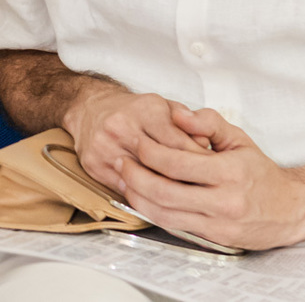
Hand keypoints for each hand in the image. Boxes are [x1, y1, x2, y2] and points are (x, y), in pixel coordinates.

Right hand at [63, 85, 211, 189]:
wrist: (91, 109)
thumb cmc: (135, 110)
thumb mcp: (166, 107)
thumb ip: (190, 124)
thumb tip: (206, 149)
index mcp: (145, 110)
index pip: (180, 145)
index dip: (200, 163)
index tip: (213, 175)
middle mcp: (121, 127)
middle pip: (161, 166)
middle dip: (185, 180)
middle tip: (203, 191)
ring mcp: (105, 147)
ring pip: (143, 181)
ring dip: (165, 192)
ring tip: (184, 198)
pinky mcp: (94, 165)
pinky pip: (126, 188)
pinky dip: (144, 195)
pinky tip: (158, 198)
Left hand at [116, 107, 304, 248]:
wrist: (291, 210)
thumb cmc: (260, 172)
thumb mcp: (239, 139)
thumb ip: (208, 122)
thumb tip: (178, 113)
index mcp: (230, 171)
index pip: (175, 163)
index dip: (148, 152)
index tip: (136, 142)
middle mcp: (225, 199)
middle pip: (163, 190)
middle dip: (134, 175)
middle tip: (121, 162)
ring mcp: (219, 222)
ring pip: (164, 212)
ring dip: (137, 196)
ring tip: (124, 179)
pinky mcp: (216, 237)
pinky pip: (174, 225)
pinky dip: (152, 211)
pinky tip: (141, 197)